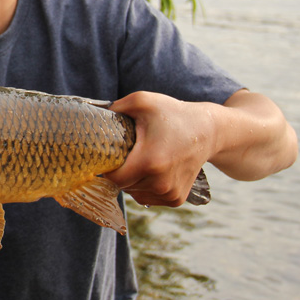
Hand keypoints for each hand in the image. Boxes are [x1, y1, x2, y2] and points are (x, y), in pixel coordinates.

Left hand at [103, 91, 214, 206]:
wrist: (207, 131)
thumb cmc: (171, 114)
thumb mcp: (142, 101)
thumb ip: (115, 107)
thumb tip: (92, 116)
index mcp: (150, 161)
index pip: (113, 178)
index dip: (105, 168)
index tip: (107, 156)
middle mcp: (161, 183)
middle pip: (123, 186)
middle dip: (120, 171)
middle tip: (127, 153)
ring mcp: (170, 193)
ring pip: (134, 193)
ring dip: (132, 180)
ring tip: (143, 159)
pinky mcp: (176, 199)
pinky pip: (147, 197)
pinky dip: (144, 186)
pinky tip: (153, 169)